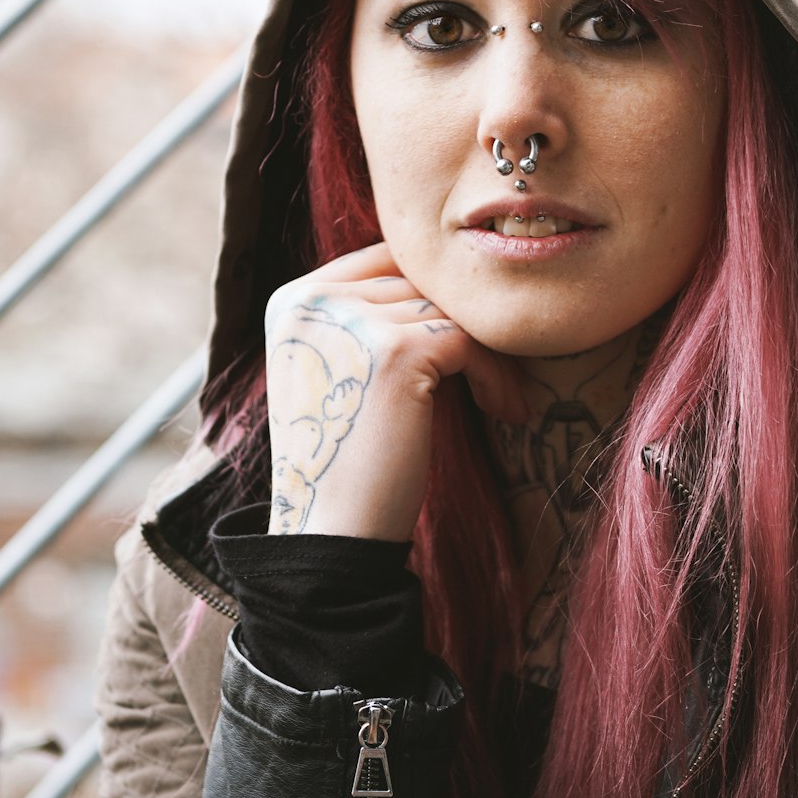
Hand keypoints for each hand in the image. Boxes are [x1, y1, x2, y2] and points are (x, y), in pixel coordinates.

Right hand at [263, 242, 529, 539]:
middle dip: (464, 327)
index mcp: (292, 302)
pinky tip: (505, 410)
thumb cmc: (346, 461)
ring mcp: (352, 321)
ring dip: (488, 356)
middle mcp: (313, 301)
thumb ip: (367, 319)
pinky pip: (470, 342)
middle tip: (499, 373)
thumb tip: (442, 285)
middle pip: (418, 283)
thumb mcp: (340, 370)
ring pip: (449, 312)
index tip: (465, 339)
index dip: (431, 296)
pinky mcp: (397, 350)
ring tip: (504, 398)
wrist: (333, 534)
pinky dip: (496, 375)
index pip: (382, 263)